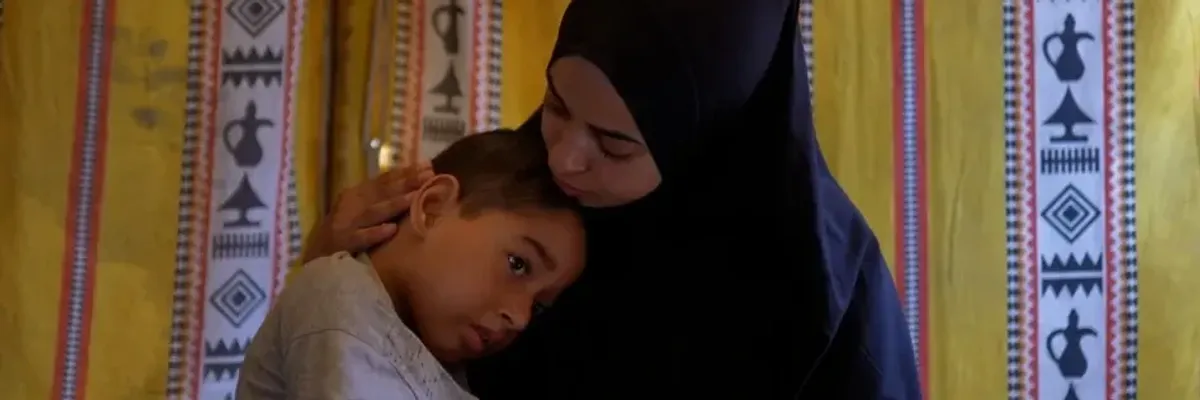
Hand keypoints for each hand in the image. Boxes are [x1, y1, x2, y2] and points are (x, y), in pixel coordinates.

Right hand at [302, 163, 433, 261]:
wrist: (315, 261)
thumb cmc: (342, 235)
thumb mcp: (358, 213)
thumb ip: (379, 200)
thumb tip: (410, 188)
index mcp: (355, 195)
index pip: (382, 181)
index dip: (404, 172)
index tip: (427, 165)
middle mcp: (350, 206)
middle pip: (381, 192)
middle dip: (405, 183)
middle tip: (428, 175)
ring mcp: (345, 224)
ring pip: (372, 212)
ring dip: (393, 204)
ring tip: (414, 197)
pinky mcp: (342, 244)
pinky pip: (360, 238)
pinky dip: (375, 233)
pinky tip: (391, 229)